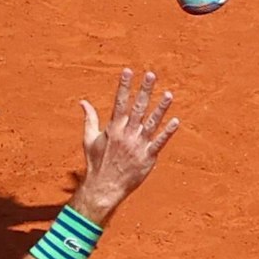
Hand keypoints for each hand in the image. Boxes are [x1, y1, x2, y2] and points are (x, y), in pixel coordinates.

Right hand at [71, 68, 179, 224]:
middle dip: (144, 90)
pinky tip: (176, 121)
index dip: (125, 86)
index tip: (129, 71)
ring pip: (151, 123)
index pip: (119, 102)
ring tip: (168, 94)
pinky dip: (167, 132)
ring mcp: (138, 145)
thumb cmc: (96, 163)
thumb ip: (89, 119)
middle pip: (137, 108)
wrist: (103, 188)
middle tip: (151, 75)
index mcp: (113, 128)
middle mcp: (126, 134)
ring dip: (160, 108)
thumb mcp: (89, 139)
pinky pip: (159, 142)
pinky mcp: (147, 157)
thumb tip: (83, 102)